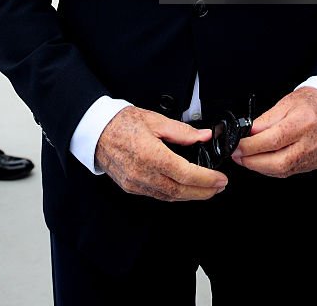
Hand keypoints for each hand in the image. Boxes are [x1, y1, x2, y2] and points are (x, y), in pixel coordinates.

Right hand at [95, 106, 227, 201]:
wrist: (96, 131)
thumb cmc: (122, 122)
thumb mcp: (155, 120)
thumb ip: (182, 131)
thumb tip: (203, 135)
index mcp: (151, 155)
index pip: (185, 174)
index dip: (206, 179)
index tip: (220, 178)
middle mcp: (143, 173)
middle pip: (180, 190)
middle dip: (204, 192)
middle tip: (219, 187)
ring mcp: (136, 183)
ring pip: (169, 197)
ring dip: (190, 195)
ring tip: (207, 190)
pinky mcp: (131, 187)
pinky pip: (157, 195)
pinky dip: (174, 194)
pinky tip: (184, 189)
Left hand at [231, 87, 316, 177]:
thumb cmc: (309, 103)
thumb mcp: (285, 103)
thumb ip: (265, 120)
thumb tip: (247, 133)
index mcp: (303, 122)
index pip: (273, 140)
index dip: (251, 146)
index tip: (236, 146)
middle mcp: (310, 142)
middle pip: (278, 163)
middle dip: (252, 162)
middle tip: (237, 155)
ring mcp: (313, 156)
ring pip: (282, 171)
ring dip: (260, 167)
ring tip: (246, 158)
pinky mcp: (313, 164)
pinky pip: (288, 172)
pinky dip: (272, 168)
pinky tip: (263, 161)